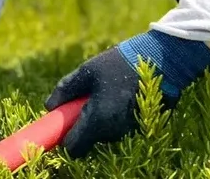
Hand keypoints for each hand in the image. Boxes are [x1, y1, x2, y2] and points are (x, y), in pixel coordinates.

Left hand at [45, 29, 209, 158]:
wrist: (161, 61)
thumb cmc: (119, 64)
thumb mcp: (86, 71)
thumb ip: (65, 90)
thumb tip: (49, 106)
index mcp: (97, 119)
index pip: (74, 148)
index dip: (65, 139)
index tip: (62, 124)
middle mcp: (114, 131)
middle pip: (90, 140)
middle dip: (83, 124)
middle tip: (85, 98)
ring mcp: (130, 130)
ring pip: (105, 132)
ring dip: (100, 118)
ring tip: (106, 91)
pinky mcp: (141, 125)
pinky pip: (120, 126)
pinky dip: (115, 115)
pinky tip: (120, 94)